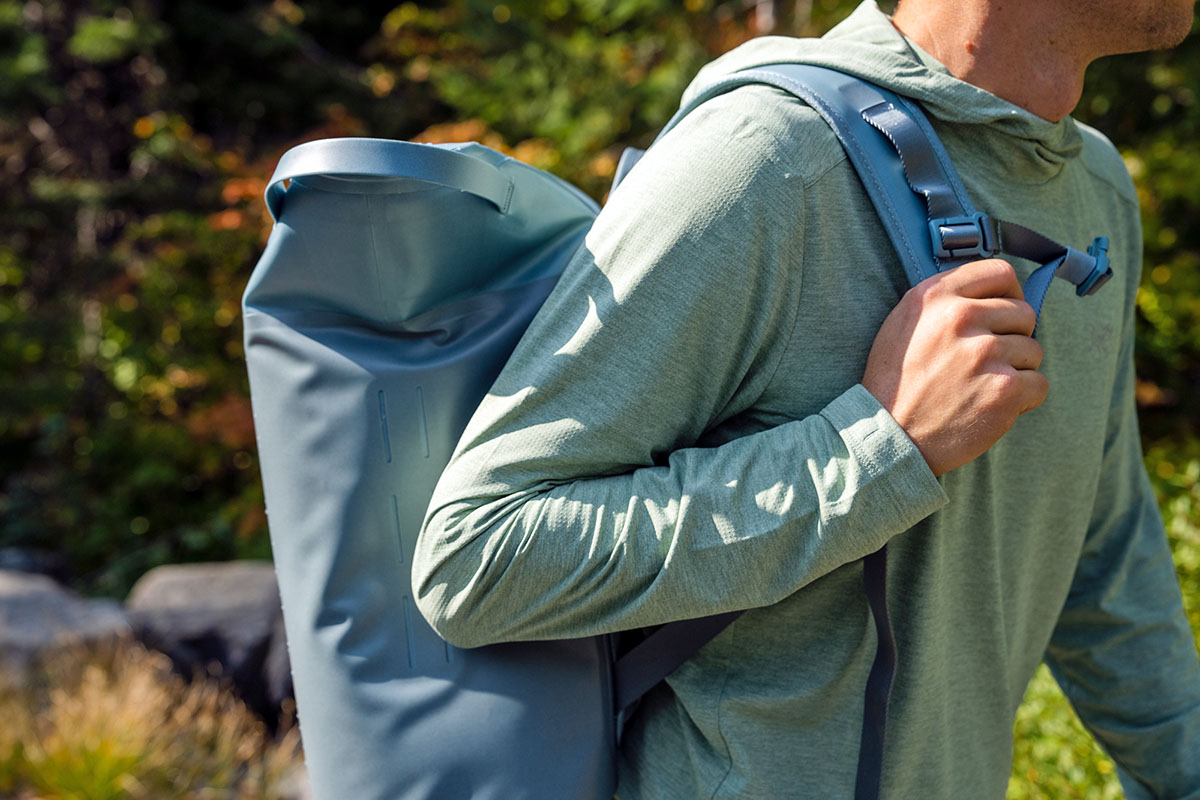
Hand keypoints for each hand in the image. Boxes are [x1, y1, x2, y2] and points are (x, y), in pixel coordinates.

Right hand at [861, 258, 1046, 476]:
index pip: (999, 272)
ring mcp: (984, 353)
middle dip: (1012, 337)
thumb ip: (944, 300)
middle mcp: (960, 318)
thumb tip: (991, 292)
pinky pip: (1039, 383)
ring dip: (1016, 370)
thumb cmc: (895, 382)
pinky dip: (1022, 399)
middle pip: (1024, 313)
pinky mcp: (1004, 389)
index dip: (1008, 294)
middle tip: (985, 362)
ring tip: (982, 387)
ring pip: (1033, 350)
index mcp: (935, 296)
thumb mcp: (903, 323)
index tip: (1000, 314)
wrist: (889, 436)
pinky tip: (992, 405)